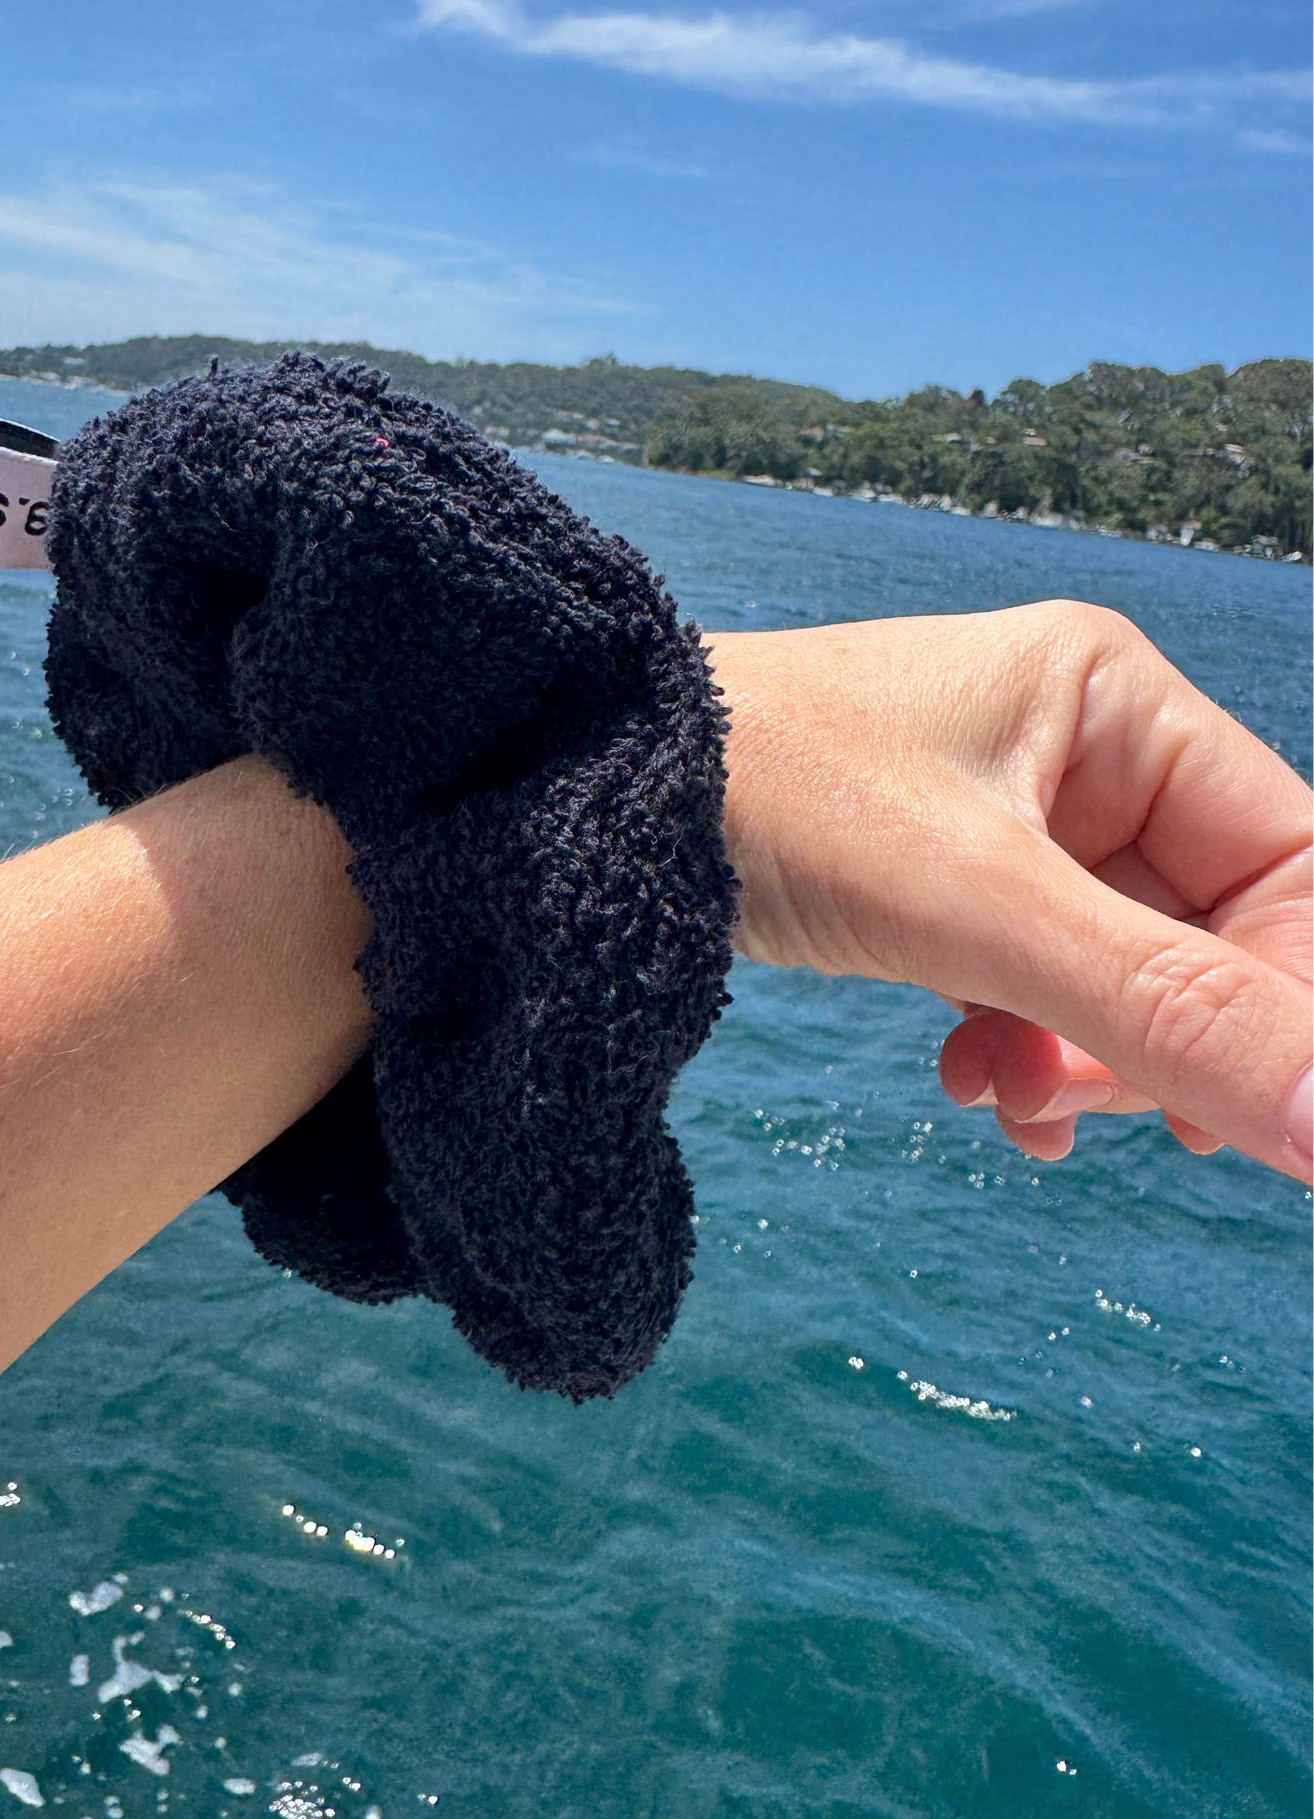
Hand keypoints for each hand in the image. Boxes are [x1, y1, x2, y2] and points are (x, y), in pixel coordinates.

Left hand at [706, 604, 1312, 1177]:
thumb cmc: (771, 797)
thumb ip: (1166, 1016)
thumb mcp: (980, 910)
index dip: (1290, 998)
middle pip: (1211, 932)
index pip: (1289, 866)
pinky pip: (1040, 988)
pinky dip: (1025, 1053)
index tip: (1263, 1116)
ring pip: (1121, 975)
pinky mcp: (948, 883)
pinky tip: (978, 1089)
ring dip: (1086, 1062)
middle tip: (1096, 1109)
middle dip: (1163, 1043)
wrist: (576, 801)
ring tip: (1010, 1101)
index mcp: (1117, 701)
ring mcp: (1013, 819)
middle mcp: (1080, 746)